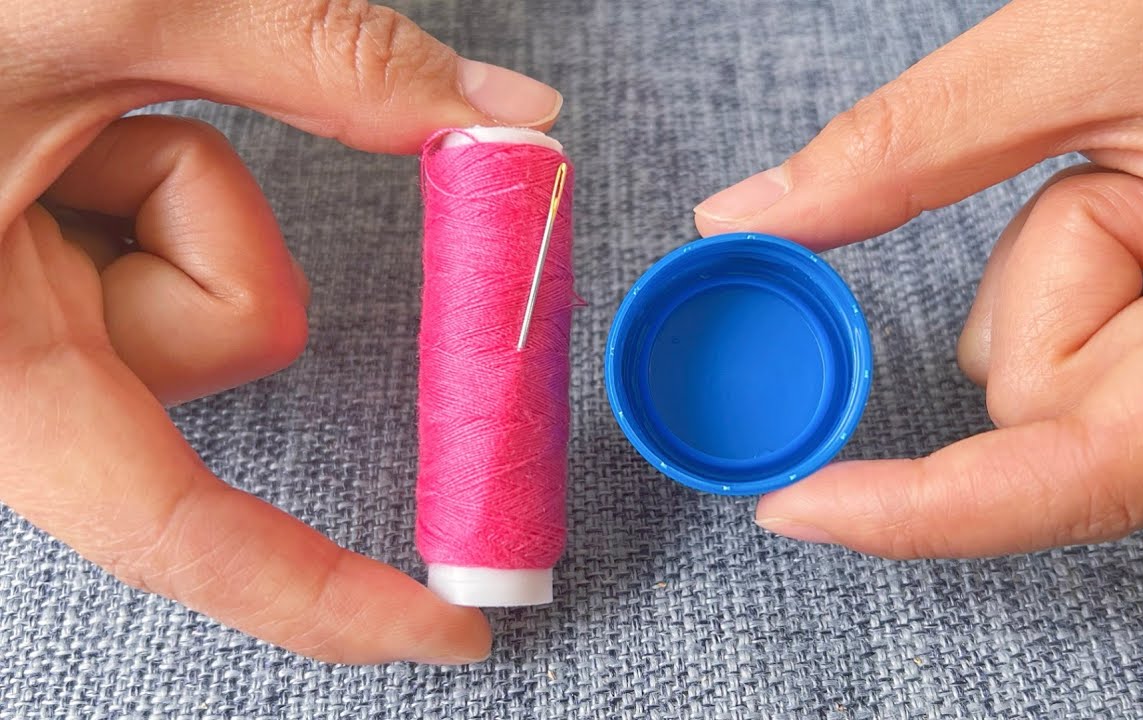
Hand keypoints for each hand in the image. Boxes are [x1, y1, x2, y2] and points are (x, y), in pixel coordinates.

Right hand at [1, 0, 560, 662]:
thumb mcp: (96, 13)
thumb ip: (312, 54)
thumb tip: (508, 114)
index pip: (180, 532)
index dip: (325, 593)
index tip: (450, 631)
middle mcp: (5, 378)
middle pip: (232, 348)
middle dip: (215, 227)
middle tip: (103, 132)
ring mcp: (29, 334)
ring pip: (216, 296)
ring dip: (176, 182)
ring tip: (60, 122)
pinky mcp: (49, 293)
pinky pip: (173, 257)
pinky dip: (155, 180)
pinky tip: (62, 135)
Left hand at [695, 0, 1142, 556]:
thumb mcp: (1116, 37)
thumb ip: (923, 139)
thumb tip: (751, 215)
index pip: (1085, 476)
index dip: (926, 509)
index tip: (794, 507)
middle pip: (1050, 406)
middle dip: (1043, 280)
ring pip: (1056, 374)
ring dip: (1069, 261)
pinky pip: (1092, 344)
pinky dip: (1089, 265)